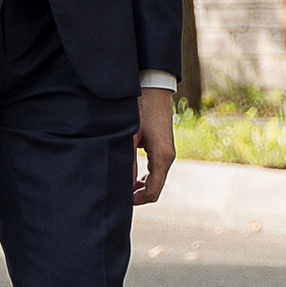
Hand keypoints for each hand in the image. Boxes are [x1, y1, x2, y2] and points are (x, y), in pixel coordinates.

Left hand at [132, 86, 175, 208]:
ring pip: (154, 178)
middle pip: (154, 188)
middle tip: (117, 193)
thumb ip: (127, 161)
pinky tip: (129, 169)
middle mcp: (168, 156)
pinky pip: (154, 168)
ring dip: (139, 184)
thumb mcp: (130, 135)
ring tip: (121, 182)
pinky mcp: (163, 145)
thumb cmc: (141, 108)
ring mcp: (167, 151)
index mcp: (162, 157)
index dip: (136, 200)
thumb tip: (121, 184)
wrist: (153, 85)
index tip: (120, 200)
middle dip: (136, 194)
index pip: (152, 192)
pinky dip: (143, 174)